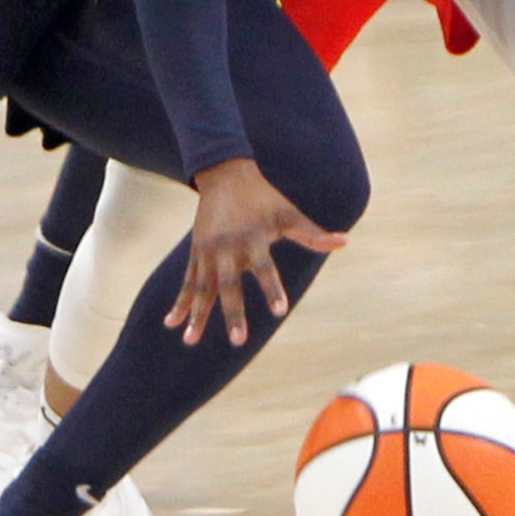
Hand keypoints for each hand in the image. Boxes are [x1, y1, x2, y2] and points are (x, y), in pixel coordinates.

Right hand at [163, 156, 346, 347]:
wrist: (224, 174)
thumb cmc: (262, 197)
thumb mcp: (287, 213)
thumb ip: (312, 233)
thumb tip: (344, 241)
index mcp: (252, 238)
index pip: (264, 266)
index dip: (272, 287)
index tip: (280, 311)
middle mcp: (227, 247)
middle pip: (229, 284)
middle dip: (233, 313)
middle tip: (238, 341)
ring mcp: (208, 251)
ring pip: (201, 288)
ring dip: (197, 315)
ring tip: (190, 341)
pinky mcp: (196, 253)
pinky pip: (186, 282)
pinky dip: (179, 303)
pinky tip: (171, 324)